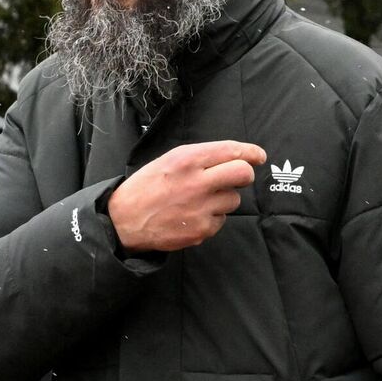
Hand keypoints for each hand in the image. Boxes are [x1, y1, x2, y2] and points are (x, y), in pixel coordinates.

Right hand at [107, 141, 265, 252]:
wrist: (123, 220)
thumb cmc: (147, 187)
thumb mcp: (169, 161)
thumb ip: (201, 158)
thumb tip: (236, 156)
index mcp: (187, 160)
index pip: (232, 151)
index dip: (251, 152)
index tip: (258, 156)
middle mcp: (197, 182)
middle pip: (243, 174)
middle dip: (245, 174)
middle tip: (236, 177)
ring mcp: (202, 207)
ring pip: (234, 199)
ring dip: (224, 199)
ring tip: (199, 200)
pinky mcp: (203, 229)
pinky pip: (222, 219)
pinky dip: (212, 217)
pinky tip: (193, 215)